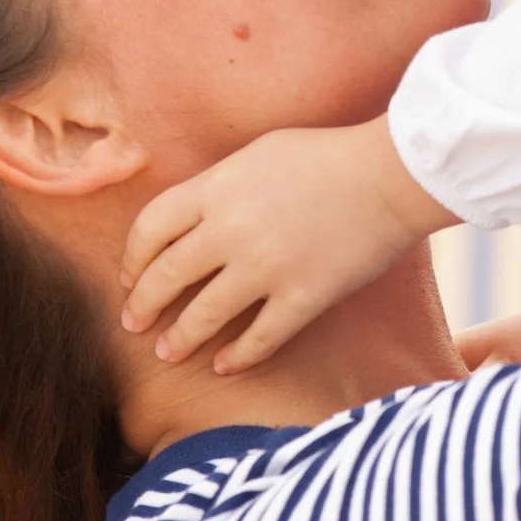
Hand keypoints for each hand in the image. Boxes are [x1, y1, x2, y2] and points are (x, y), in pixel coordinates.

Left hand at [121, 116, 455, 374]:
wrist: (390, 176)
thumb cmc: (327, 157)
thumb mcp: (258, 154)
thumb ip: (218, 186)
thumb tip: (190, 217)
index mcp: (216, 188)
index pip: (150, 228)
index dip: (133, 257)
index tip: (130, 276)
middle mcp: (231, 229)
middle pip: (166, 275)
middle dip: (142, 304)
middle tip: (133, 322)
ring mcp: (266, 267)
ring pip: (203, 315)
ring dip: (179, 338)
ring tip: (168, 351)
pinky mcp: (302, 297)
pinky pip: (259, 339)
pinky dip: (236, 357)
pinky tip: (225, 366)